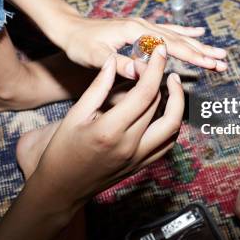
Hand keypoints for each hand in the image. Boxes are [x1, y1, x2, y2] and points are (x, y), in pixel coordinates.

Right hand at [31, 44, 183, 211]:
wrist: (62, 188)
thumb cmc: (63, 149)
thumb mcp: (75, 114)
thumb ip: (98, 87)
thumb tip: (113, 60)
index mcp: (110, 130)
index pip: (144, 93)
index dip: (156, 68)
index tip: (160, 51)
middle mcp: (129, 146)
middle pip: (160, 106)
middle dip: (162, 80)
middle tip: (158, 65)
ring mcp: (138, 158)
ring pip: (172, 127)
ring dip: (177, 103)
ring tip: (170, 85)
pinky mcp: (141, 166)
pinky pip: (167, 144)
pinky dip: (172, 124)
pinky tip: (166, 109)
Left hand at [62, 17, 227, 78]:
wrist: (70, 29)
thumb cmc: (80, 44)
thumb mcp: (96, 57)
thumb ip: (120, 64)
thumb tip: (143, 72)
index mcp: (136, 32)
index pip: (170, 46)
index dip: (192, 56)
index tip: (211, 64)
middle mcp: (144, 26)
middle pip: (179, 40)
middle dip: (203, 51)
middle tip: (223, 61)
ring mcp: (143, 26)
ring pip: (177, 35)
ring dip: (199, 44)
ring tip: (218, 51)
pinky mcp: (141, 29)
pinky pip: (168, 30)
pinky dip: (185, 32)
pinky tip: (197, 32)